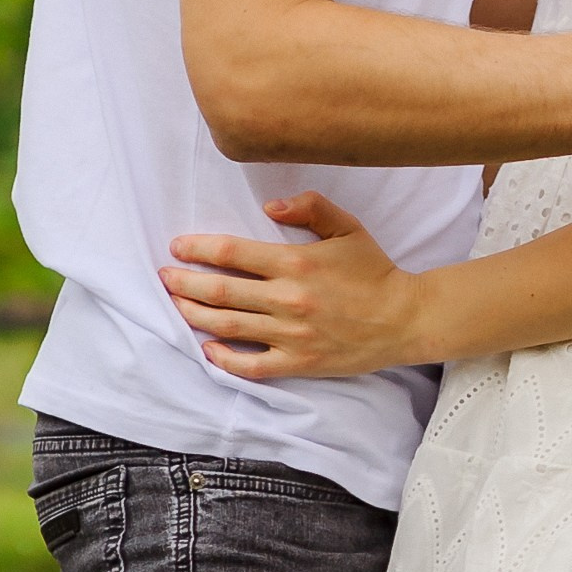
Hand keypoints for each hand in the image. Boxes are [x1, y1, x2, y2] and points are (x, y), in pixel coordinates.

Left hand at [159, 195, 433, 380]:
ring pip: (227, 326)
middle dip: (184, 283)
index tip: (178, 248)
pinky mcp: (299, 363)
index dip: (197, 249)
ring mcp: (291, 335)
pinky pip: (251, 365)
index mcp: (296, 262)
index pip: (231, 254)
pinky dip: (224, 358)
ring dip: (194, 316)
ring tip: (176, 306)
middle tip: (165, 278)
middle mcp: (288, 299)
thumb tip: (269, 206)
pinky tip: (208, 347)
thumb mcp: (348, 228)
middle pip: (220, 292)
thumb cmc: (375, 272)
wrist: (405, 319)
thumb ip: (310, 208)